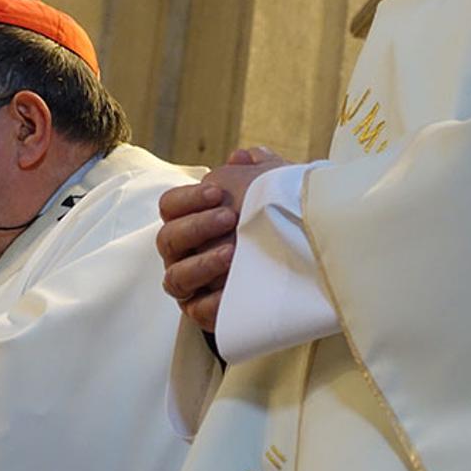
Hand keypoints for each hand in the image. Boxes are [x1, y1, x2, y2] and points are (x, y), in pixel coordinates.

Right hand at [157, 147, 287, 332]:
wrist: (302, 267)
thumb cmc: (277, 223)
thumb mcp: (272, 191)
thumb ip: (257, 168)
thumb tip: (240, 157)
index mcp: (191, 221)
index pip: (169, 206)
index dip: (188, 198)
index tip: (219, 193)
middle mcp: (183, 254)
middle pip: (167, 239)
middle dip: (196, 227)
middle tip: (229, 218)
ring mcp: (192, 286)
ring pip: (175, 278)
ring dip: (201, 264)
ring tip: (232, 254)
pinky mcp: (206, 314)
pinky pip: (197, 311)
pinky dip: (212, 302)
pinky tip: (232, 289)